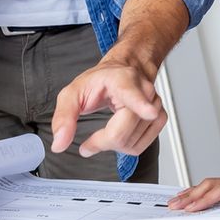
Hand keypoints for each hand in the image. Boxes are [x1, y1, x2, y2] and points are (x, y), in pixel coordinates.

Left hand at [49, 60, 166, 159]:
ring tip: (107, 128)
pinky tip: (119, 133)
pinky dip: (125, 146)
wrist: (124, 72)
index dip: (141, 105)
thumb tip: (60, 143)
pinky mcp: (160, 119)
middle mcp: (143, 92)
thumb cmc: (102, 81)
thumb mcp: (73, 92)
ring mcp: (155, 106)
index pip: (133, 94)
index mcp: (123, 80)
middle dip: (101, 142)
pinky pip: (139, 147)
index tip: (148, 112)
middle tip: (89, 141)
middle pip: (122, 133)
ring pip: (130, 144)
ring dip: (112, 145)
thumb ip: (64, 117)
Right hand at [168, 162, 219, 211]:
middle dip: (191, 196)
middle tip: (174, 207)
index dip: (205, 199)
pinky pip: (214, 190)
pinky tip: (189, 198)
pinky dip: (199, 194)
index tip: (191, 207)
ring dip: (191, 195)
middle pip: (209, 186)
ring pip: (209, 187)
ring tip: (175, 203)